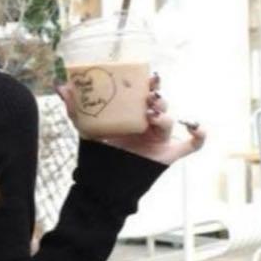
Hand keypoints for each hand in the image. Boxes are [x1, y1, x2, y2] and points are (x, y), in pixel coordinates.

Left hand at [54, 72, 205, 165]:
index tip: (149, 76)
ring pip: (170, 121)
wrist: (102, 184)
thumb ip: (75, 109)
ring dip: (164, 116)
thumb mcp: (86, 129)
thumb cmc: (99, 153)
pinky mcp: (168, 155)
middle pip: (161, 104)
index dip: (152, 82)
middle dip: (157, 98)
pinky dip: (199, 136)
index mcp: (134, 113)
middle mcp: (149, 124)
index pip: (148, 92)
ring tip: (150, 116)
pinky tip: (197, 128)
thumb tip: (61, 86)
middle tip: (148, 97)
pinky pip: (191, 145)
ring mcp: (160, 139)